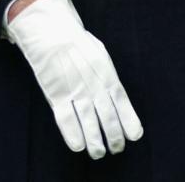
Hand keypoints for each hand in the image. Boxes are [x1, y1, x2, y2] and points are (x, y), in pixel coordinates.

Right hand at [6, 0, 142, 157]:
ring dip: (95, 140)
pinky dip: (72, 133)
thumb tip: (114, 95)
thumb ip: (106, 75)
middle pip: (106, 116)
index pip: (121, 101)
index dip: (128, 120)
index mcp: (105, 73)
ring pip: (88, 121)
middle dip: (113, 136)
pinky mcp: (57, 93)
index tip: (134, 136)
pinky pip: (65, 118)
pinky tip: (78, 145)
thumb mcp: (98, 54)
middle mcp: (92, 84)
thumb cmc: (76, 43)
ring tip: (98, 153)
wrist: (50, 31)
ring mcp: (75, 90)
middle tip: (116, 148)